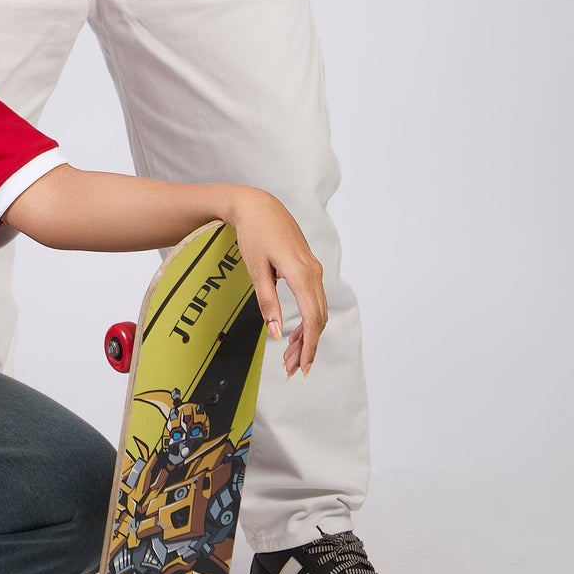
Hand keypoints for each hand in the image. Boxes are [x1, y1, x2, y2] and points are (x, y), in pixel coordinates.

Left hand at [224, 188, 326, 376]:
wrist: (258, 205)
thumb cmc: (254, 233)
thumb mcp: (256, 269)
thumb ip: (268, 303)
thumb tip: (277, 333)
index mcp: (301, 273)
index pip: (312, 318)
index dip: (309, 345)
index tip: (303, 366)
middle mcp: (313, 272)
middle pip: (318, 318)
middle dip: (307, 346)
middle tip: (293, 368)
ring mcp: (313, 268)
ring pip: (317, 309)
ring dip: (307, 334)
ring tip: (291, 356)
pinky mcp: (308, 266)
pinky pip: (313, 298)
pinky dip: (307, 318)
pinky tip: (294, 331)